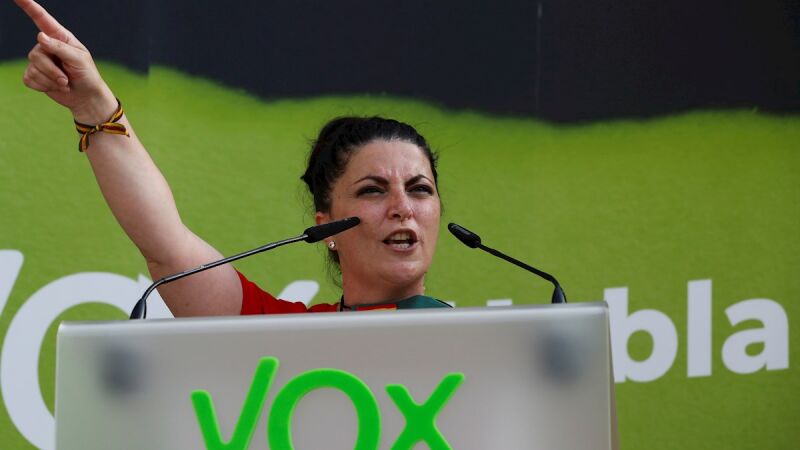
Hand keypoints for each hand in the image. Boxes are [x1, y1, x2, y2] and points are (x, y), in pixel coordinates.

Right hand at [15, 0, 115, 122]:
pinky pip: (30, 79)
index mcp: (60, 37)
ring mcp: (39, 61)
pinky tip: (56, 87)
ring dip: (51, 80)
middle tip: (67, 78)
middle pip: (36, 54)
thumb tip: (40, 36)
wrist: (86, 98)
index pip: (41, 19)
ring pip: (33, 68)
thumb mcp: (79, 59)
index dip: (28, 6)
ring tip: (64, 83)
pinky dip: (44, 86)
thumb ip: (60, 47)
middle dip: (53, 70)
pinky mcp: (35, 75)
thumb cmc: (87, 75)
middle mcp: (46, 46)